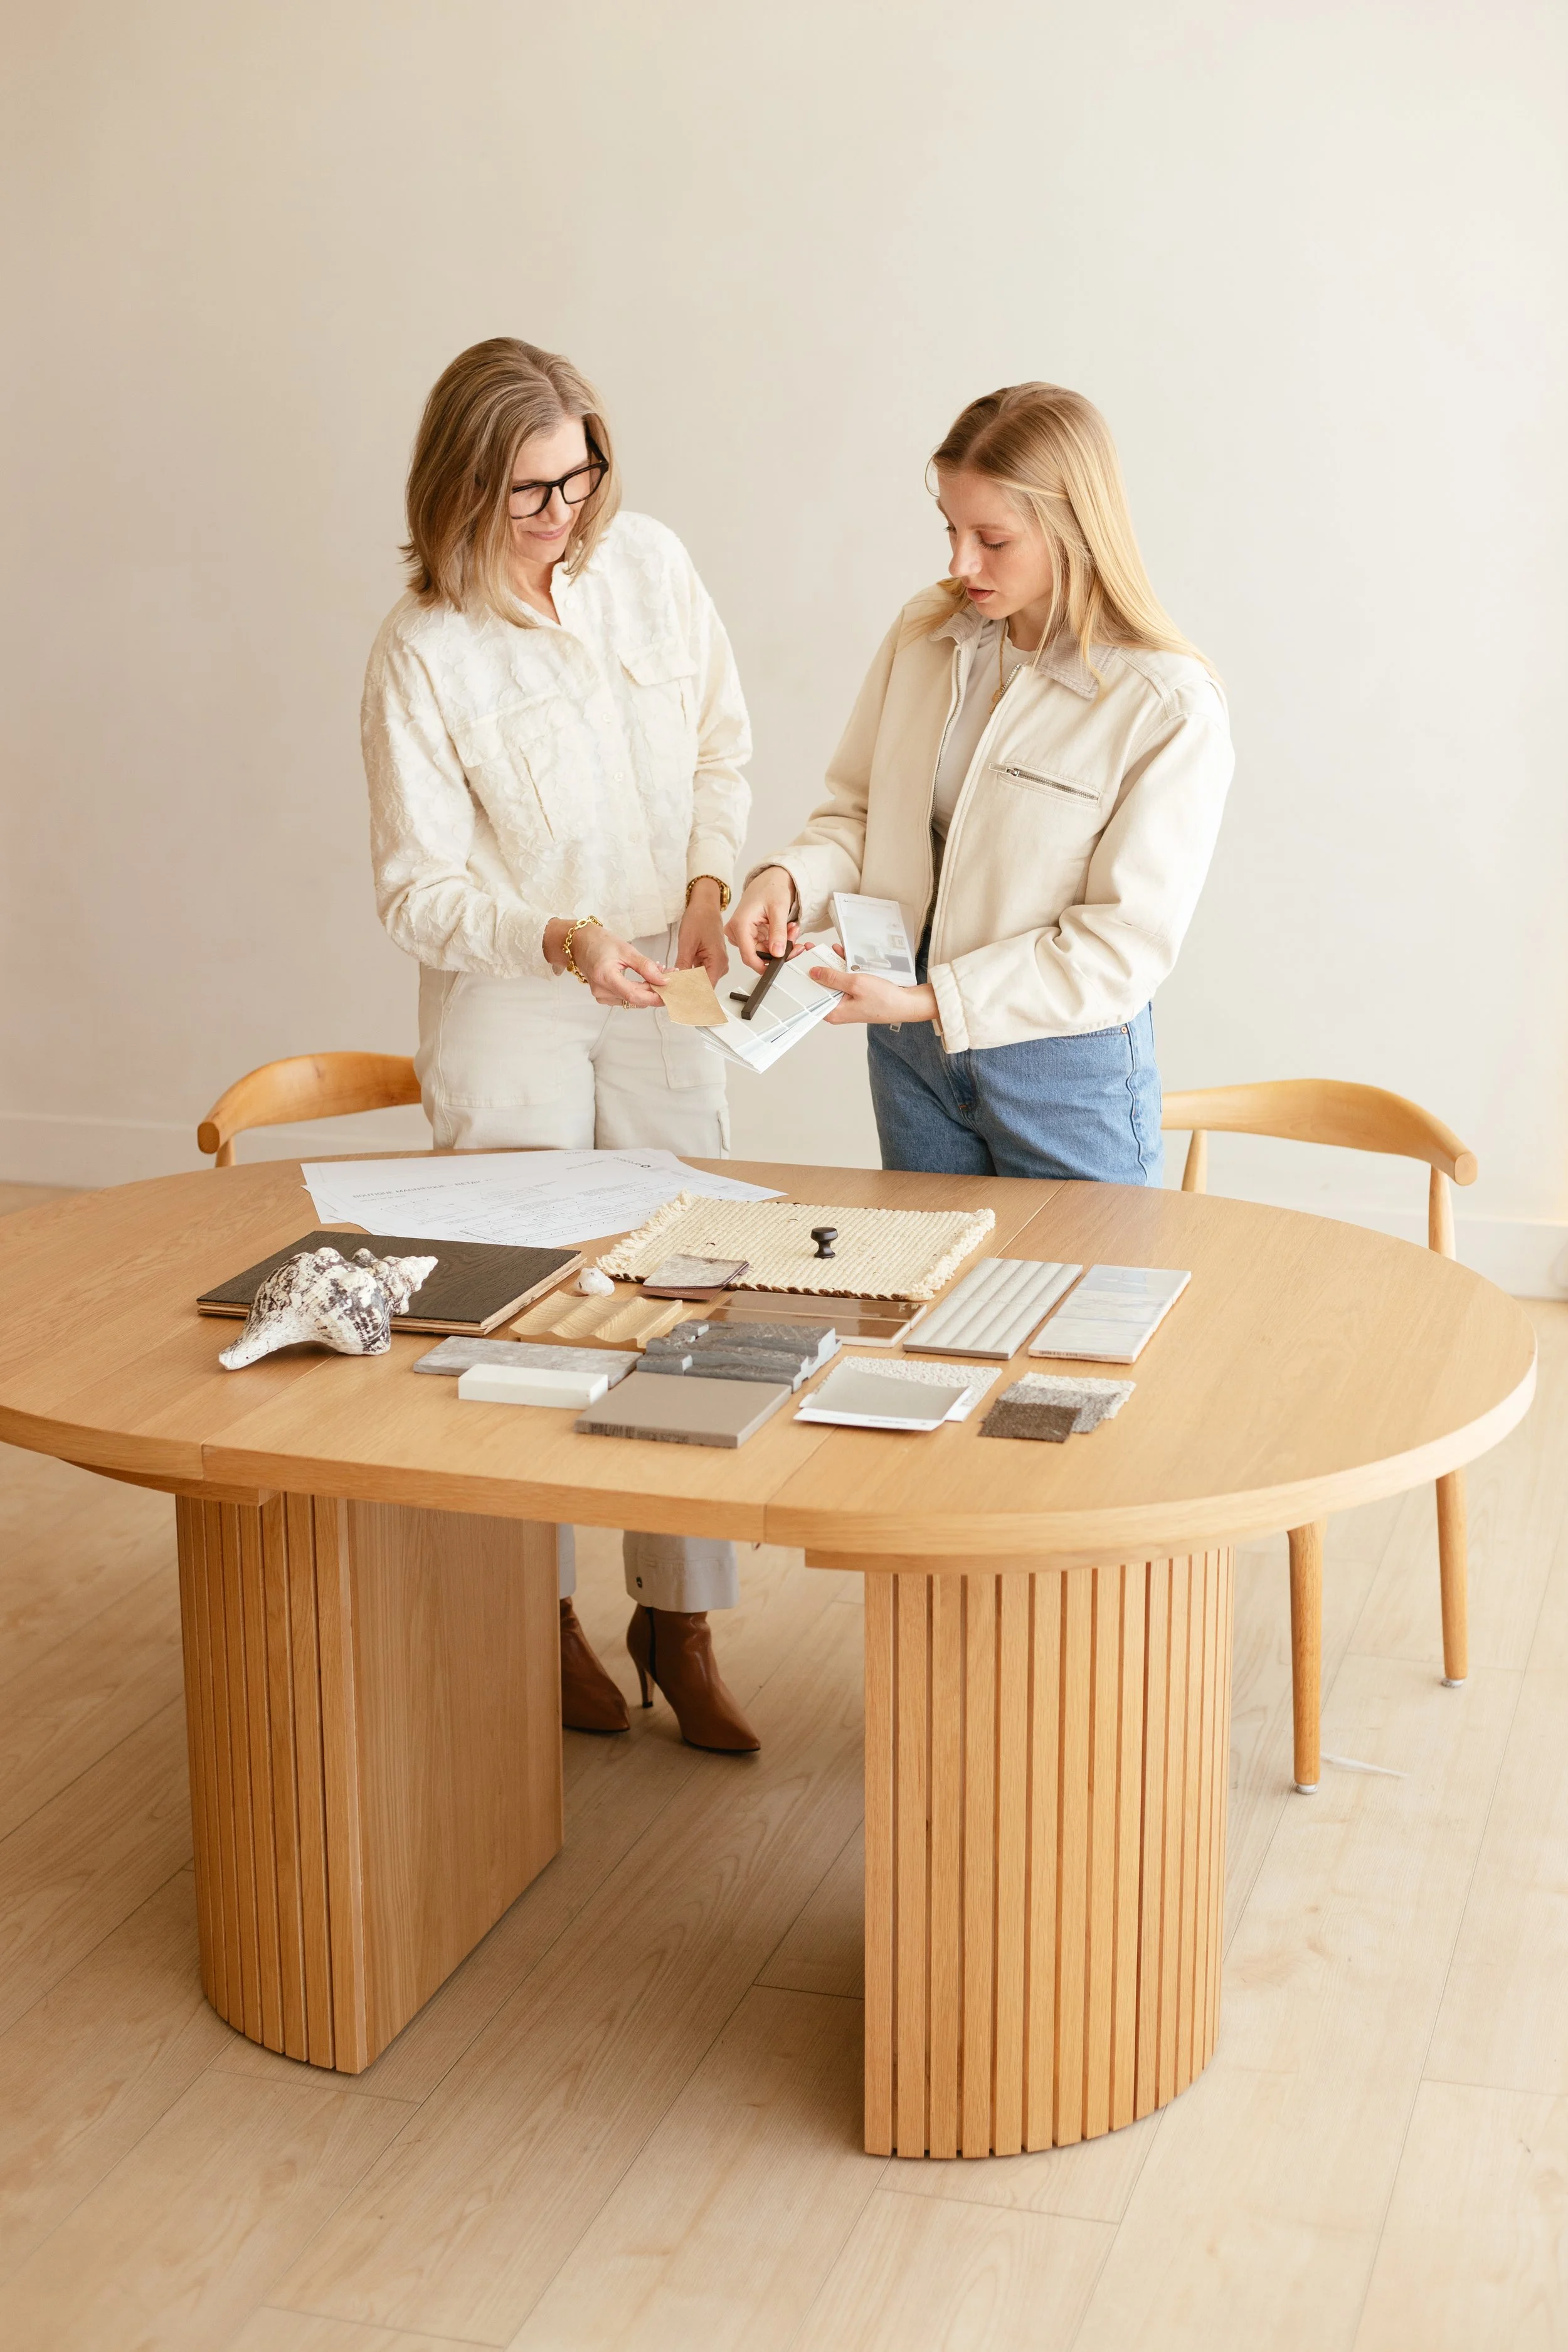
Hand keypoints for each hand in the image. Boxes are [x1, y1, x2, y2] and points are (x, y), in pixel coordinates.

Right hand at [543, 918, 666, 1007]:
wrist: (579, 943)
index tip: (669, 991)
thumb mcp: (626, 949)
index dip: (654, 996)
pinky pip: (626, 998)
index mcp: (605, 977)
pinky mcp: (604, 996)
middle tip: (668, 975)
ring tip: (656, 973)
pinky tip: (644, 979)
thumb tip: (663, 980)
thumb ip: (645, 966)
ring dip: (647, 990)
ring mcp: (601, 996)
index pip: (634, 995)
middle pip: (635, 999)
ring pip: (632, 1000)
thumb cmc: (599, 942)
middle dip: (654, 990)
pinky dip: (638, 990)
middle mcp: (601, 991)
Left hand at [675, 879, 728, 986]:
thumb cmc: (700, 917)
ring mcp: (716, 964)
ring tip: (670, 984)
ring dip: (686, 984)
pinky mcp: (711, 961)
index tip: (675, 999)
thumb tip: (676, 982)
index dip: (689, 995)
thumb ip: (682, 966)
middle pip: (703, 987)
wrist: (705, 905)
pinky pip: (700, 974)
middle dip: (686, 991)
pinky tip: (677, 976)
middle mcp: (720, 965)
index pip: (704, 988)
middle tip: (668, 993)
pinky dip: (688, 976)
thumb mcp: (687, 943)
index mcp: (718, 961)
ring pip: (700, 982)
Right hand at [726, 866, 798, 971]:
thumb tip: (778, 952)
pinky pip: (763, 945)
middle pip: (757, 954)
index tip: (778, 968)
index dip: (764, 965)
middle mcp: (736, 931)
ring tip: (792, 929)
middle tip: (795, 938)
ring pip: (762, 951)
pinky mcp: (748, 935)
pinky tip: (786, 930)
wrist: (769, 880)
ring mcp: (741, 934)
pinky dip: (777, 940)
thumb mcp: (778, 909)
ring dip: (780, 944)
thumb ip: (778, 932)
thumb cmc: (770, 888)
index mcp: (740, 924)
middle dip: (779, 950)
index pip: (748, 955)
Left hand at [810, 949, 938, 1026]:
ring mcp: (847, 1002)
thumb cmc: (883, 999)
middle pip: (821, 987)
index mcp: (834, 1012)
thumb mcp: (855, 984)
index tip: (799, 964)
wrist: (905, 1004)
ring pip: (833, 982)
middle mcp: (838, 1009)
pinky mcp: (855, 996)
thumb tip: (814, 972)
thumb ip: (833, 977)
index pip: (811, 997)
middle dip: (817, 968)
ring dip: (830, 965)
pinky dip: (843, 968)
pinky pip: (845, 981)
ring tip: (824, 950)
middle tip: (810, 952)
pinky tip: (840, 954)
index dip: (804, 980)